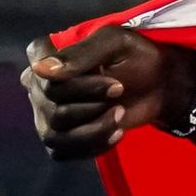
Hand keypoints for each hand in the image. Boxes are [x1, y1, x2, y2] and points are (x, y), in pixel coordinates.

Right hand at [24, 25, 178, 160]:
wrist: (158, 86)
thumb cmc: (135, 58)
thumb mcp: (115, 43)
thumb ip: (80, 54)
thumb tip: (40, 70)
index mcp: (42, 56)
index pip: (43, 78)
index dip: (80, 85)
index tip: (114, 82)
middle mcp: (37, 86)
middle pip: (53, 109)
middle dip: (95, 104)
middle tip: (120, 90)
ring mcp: (45, 113)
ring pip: (54, 135)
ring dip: (96, 129)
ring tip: (120, 114)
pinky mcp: (60, 137)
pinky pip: (62, 152)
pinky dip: (93, 145)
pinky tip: (116, 132)